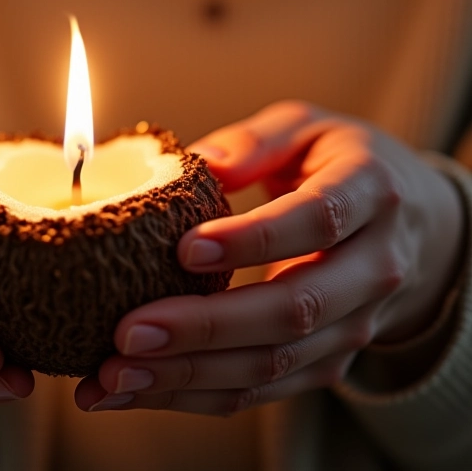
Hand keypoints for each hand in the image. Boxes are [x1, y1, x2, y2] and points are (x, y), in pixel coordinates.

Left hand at [75, 100, 464, 413]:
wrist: (407, 220)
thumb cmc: (338, 161)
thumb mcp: (304, 128)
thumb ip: (254, 141)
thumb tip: (199, 164)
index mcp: (370, 193)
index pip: (317, 220)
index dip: (254, 239)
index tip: (184, 248)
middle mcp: (374, 267)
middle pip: (294, 309)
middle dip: (206, 326)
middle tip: (129, 332)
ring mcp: (355, 323)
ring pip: (275, 363)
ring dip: (191, 375)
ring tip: (116, 376)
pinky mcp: (328, 359)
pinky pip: (264, 388)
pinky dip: (199, 394)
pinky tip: (141, 389)